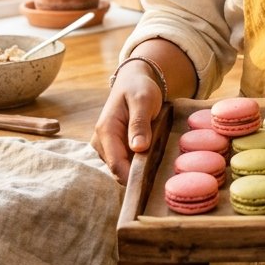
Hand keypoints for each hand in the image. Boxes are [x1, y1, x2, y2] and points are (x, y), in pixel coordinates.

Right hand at [91, 59, 163, 184]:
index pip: (117, 165)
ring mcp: (106, 147)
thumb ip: (140, 123)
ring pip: (122, 168)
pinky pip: (125, 162)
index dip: (133, 177)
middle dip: (138, 175)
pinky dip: (139, 163)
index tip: (154, 183)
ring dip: (140, 169)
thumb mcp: (143, 100)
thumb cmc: (139, 88)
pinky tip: (153, 158)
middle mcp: (101, 142)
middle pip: (119, 170)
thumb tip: (139, 148)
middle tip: (163, 174)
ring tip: (160, 163)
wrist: (133, 81)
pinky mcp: (114, 148)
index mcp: (106, 131)